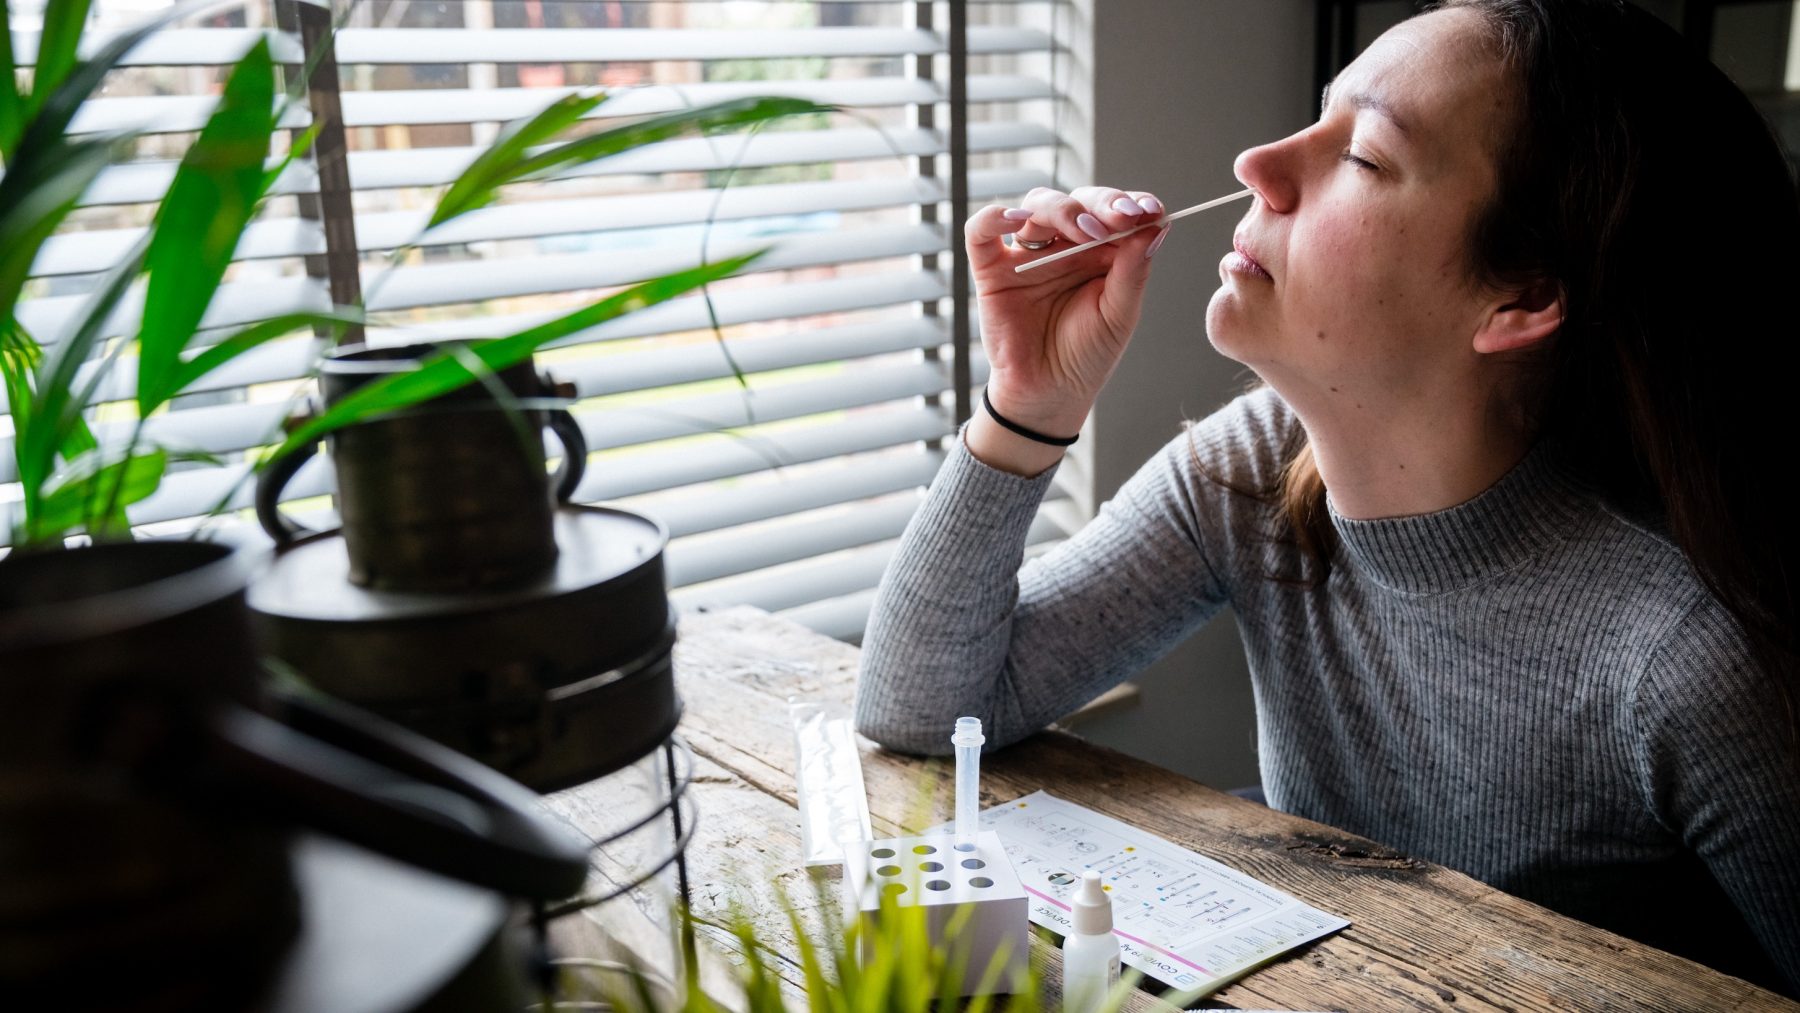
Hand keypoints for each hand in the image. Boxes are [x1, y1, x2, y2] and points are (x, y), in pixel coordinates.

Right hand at [965, 185, 1167, 438]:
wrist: (1048, 394)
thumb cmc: (1086, 356)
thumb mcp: (1120, 314)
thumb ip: (1133, 270)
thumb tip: (1156, 225)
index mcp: (1100, 253)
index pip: (1115, 212)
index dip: (1132, 203)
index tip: (1151, 210)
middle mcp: (1064, 246)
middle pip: (1078, 201)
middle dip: (1102, 203)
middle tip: (1121, 217)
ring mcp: (1027, 255)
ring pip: (1037, 206)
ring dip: (1062, 210)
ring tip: (1085, 229)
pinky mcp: (992, 270)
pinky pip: (982, 232)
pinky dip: (993, 218)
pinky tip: (1015, 219)